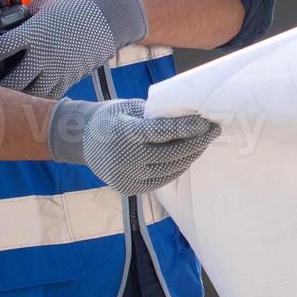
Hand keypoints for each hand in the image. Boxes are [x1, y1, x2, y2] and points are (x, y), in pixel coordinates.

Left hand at [0, 0, 148, 98]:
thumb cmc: (76, 6)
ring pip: (29, 95)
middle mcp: (43, 55)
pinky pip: (49, 95)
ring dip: (18, 93)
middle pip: (9, 83)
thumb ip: (24, 18)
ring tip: (12, 87)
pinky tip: (34, 88)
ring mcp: (58, 70)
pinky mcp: (71, 78)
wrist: (112, 17)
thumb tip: (10, 28)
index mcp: (33, 34)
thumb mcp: (44, 3)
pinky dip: (39, 95)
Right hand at [48, 97, 220, 194]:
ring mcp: (127, 177)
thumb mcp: (130, 108)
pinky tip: (190, 155)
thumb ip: (155, 115)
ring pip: (171, 167)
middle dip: (197, 141)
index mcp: (123, 133)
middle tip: (214, 130)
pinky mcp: (131, 189)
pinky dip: (179, 167)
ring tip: (205, 141)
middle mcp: (124, 158)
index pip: (162, 132)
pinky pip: (163, 178)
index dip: (187, 128)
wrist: (82, 141)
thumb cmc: (112, 118)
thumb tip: (190, 116)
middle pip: (171, 152)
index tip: (207, 122)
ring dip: (192, 154)